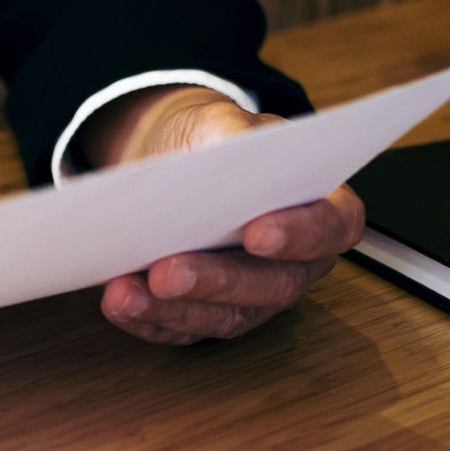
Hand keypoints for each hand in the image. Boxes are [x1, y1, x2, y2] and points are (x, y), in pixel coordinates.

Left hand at [77, 85, 365, 345]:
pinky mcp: (209, 315)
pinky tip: (119, 303)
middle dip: (217, 281)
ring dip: (173, 309)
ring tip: (125, 293)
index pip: (331, 227)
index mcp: (320, 207)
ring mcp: (253, 297)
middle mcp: (294, 262)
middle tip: (168, 272)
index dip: (300, 236)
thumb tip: (226, 150)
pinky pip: (184, 328)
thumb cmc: (213, 142)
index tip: (256, 233)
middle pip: (272, 285)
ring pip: (225, 316)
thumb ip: (232, 133)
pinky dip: (149, 320)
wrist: (174, 163)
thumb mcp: (223, 122)